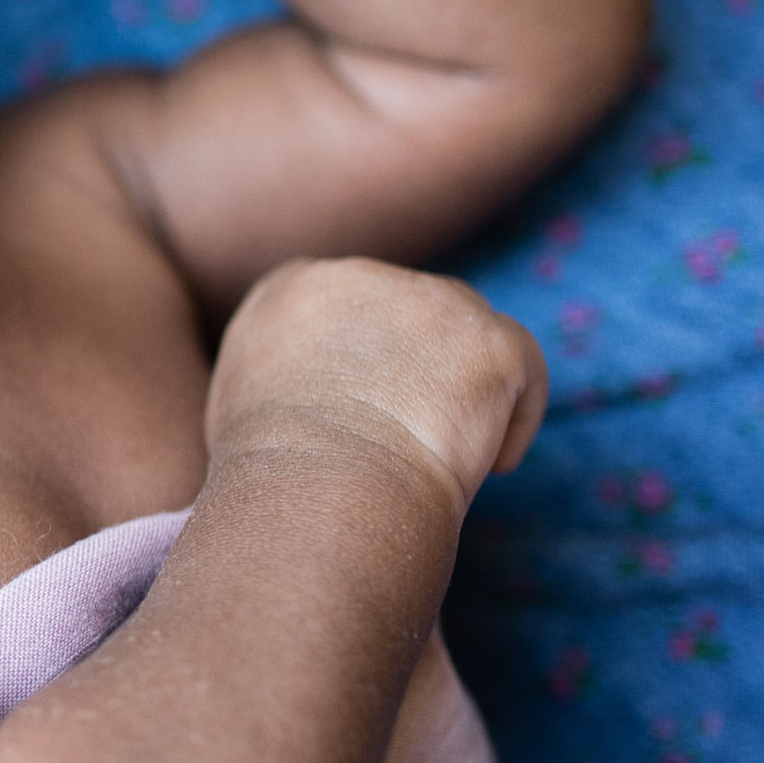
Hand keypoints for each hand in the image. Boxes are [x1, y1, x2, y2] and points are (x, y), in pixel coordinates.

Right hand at [206, 259, 549, 515]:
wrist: (317, 487)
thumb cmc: (270, 473)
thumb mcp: (240, 401)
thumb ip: (279, 372)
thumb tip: (308, 394)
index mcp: (290, 287)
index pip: (344, 305)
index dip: (365, 358)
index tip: (365, 409)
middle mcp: (360, 274)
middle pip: (412, 312)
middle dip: (419, 367)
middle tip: (409, 436)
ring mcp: (431, 300)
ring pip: (469, 336)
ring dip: (464, 390)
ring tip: (444, 457)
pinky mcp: (491, 339)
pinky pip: (524, 371)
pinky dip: (513, 420)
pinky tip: (490, 467)